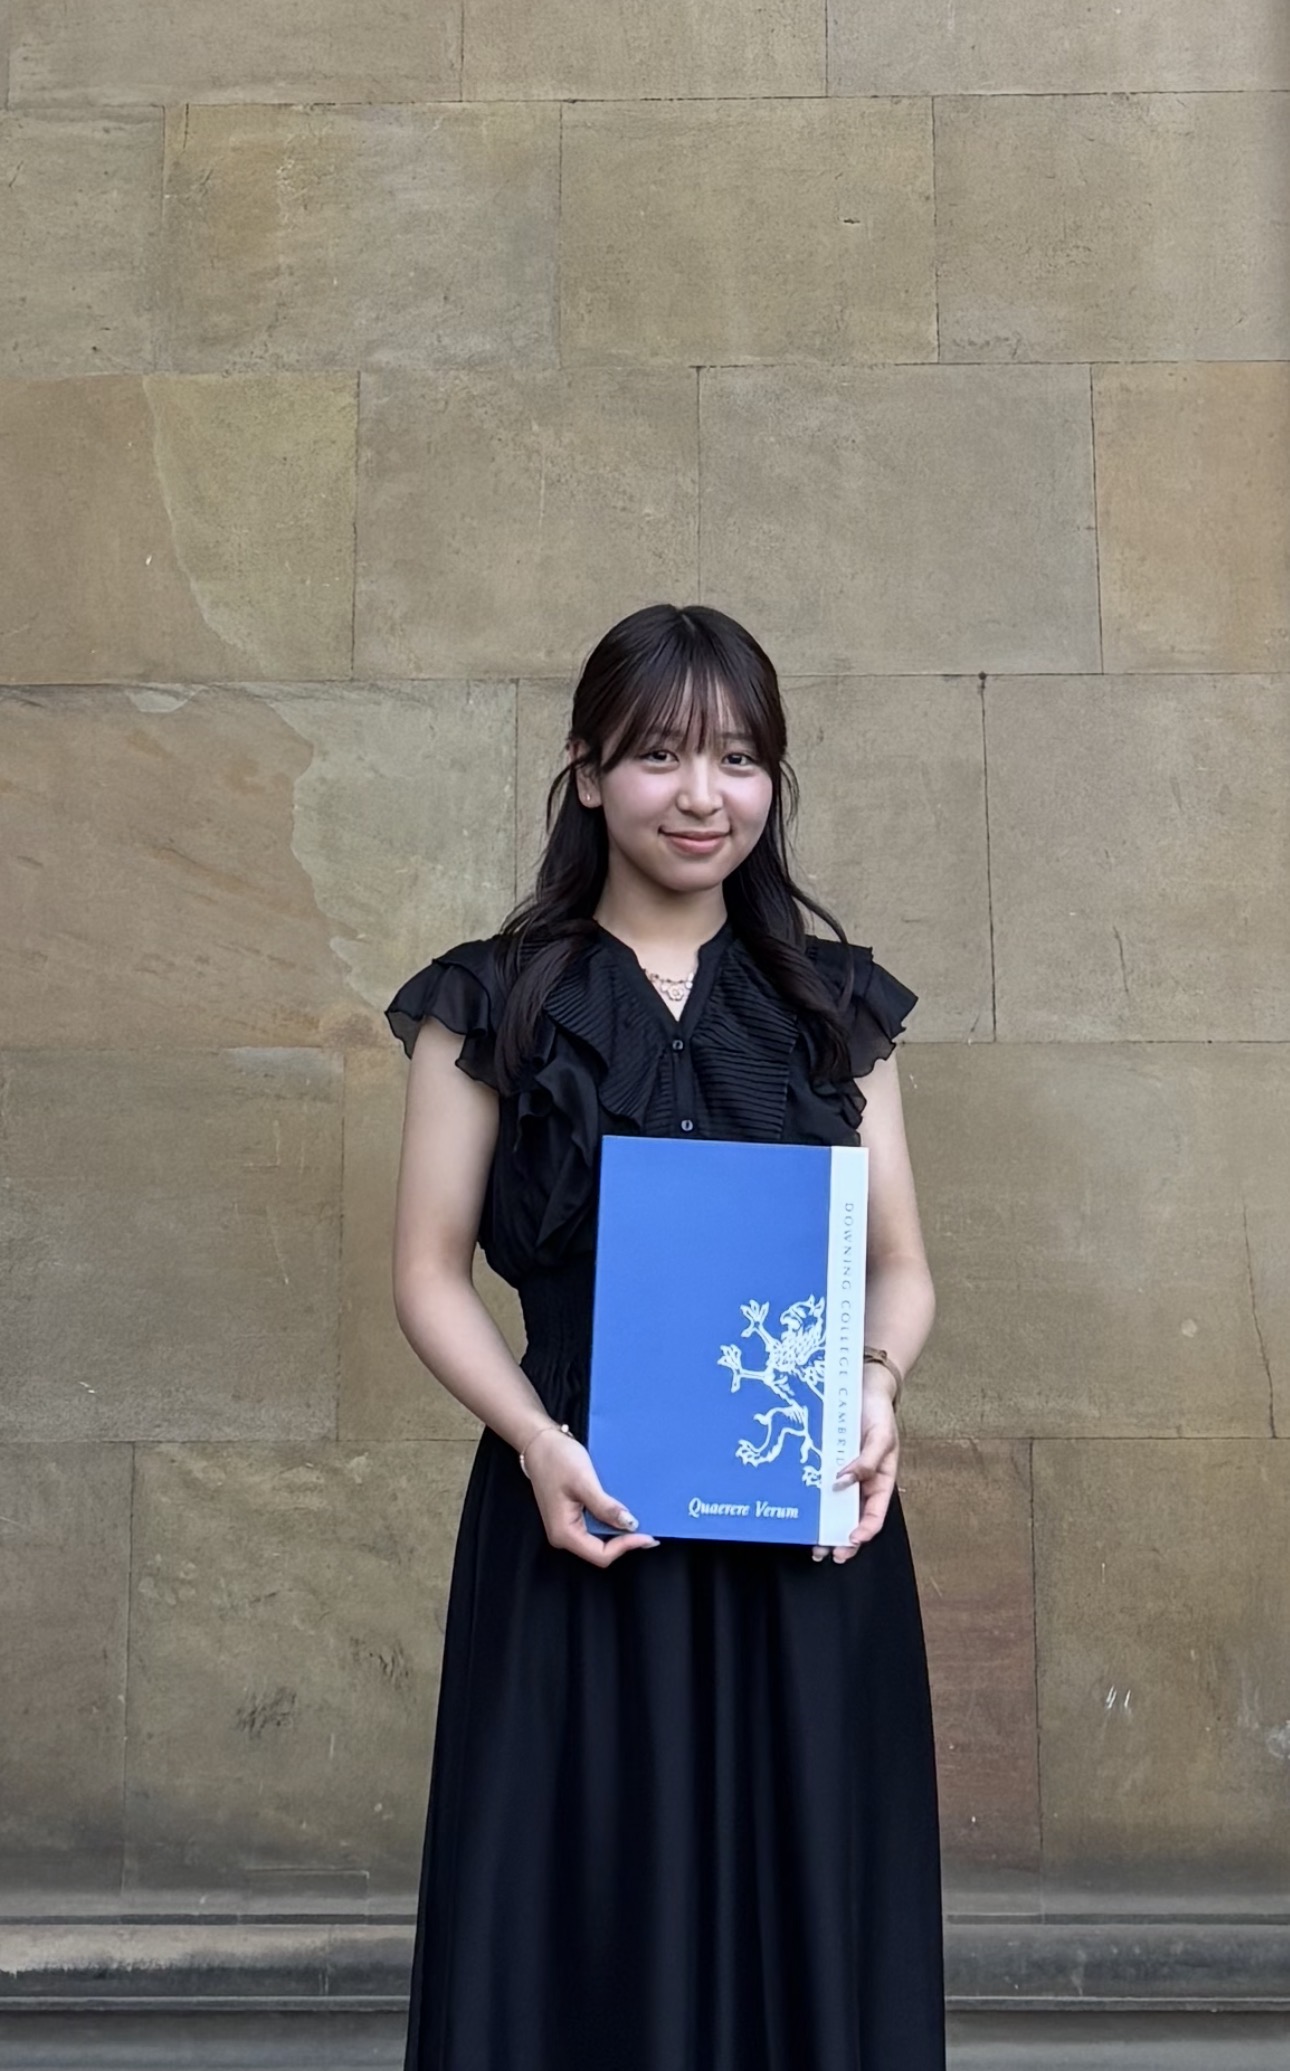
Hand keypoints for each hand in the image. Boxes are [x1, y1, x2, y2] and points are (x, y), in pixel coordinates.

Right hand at [521, 1424, 661, 1566]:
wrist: (540, 1442)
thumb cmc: (557, 1459)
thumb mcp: (584, 1482)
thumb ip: (605, 1507)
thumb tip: (630, 1525)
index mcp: (564, 1533)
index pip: (601, 1555)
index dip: (626, 1547)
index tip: (648, 1535)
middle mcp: (563, 1536)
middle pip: (600, 1551)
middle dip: (625, 1541)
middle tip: (649, 1528)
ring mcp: (566, 1527)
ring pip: (599, 1539)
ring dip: (619, 1531)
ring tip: (639, 1519)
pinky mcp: (571, 1517)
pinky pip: (595, 1527)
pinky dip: (611, 1521)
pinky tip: (623, 1510)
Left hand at [812, 1376, 899, 1564]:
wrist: (864, 1384)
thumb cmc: (879, 1411)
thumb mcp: (882, 1436)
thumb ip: (868, 1460)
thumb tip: (845, 1481)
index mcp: (880, 1479)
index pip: (875, 1513)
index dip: (865, 1530)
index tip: (852, 1539)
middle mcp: (861, 1482)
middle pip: (852, 1517)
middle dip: (841, 1539)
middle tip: (826, 1553)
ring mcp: (843, 1473)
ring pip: (835, 1506)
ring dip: (825, 1526)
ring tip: (812, 1544)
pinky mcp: (827, 1463)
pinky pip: (820, 1485)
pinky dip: (813, 1501)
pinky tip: (803, 1512)